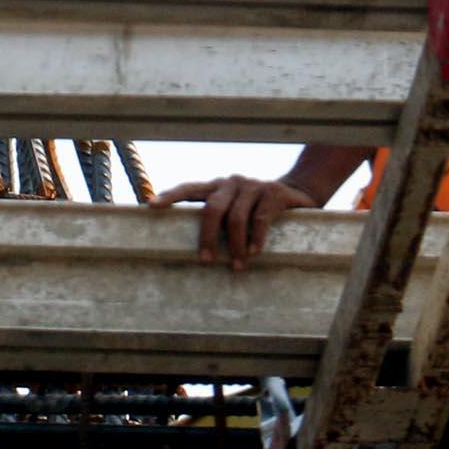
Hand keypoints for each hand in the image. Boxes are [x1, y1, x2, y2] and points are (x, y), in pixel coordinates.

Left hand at [148, 173, 321, 269]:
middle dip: (207, 237)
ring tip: (237, 266)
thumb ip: (217, 218)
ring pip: (236, 218)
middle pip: (212, 209)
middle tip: (205, 260)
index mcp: (217, 187)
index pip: (189, 188)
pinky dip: (256, 239)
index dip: (170, 196)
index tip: (151, 205)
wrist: (297, 193)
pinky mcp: (273, 193)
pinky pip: (260, 219)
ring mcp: (253, 186)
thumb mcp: (235, 209)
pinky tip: (254, 253)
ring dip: (235, 246)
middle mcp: (231, 183)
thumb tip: (191, 247)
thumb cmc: (256, 208)